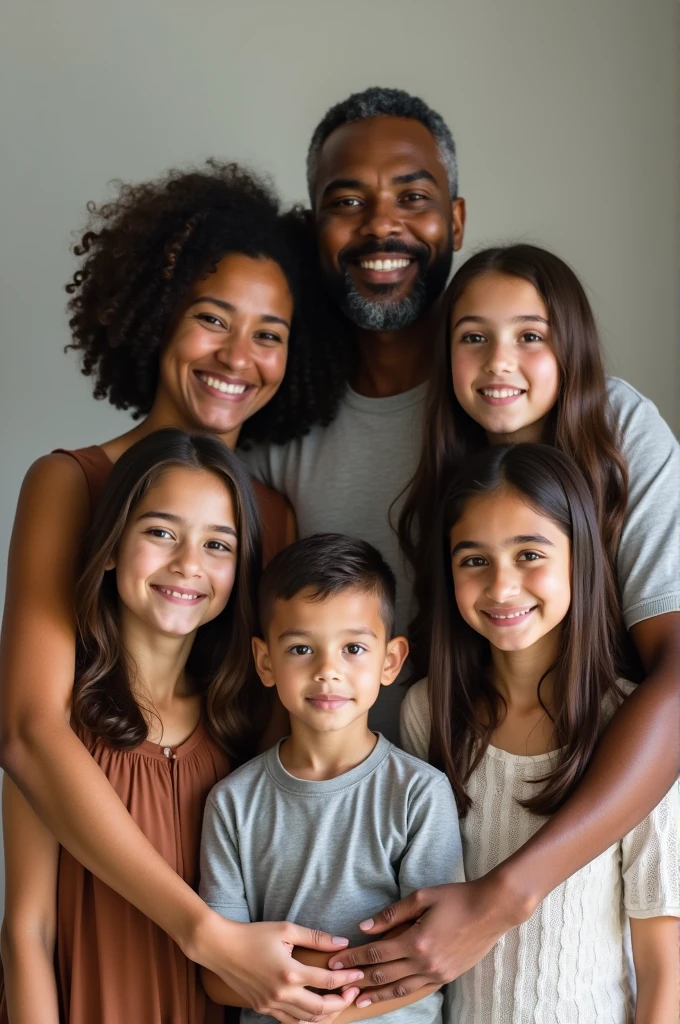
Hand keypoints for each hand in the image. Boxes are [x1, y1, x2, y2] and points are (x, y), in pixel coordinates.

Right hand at [197, 912, 362, 1022]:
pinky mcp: (263, 1008)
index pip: (327, 981)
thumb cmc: (253, 934)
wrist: (221, 948)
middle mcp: (282, 994)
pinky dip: (306, 1019)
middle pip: (321, 1009)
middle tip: (353, 992)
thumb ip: (316, 937)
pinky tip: (315, 1011)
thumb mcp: (286, 929)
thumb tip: (342, 943)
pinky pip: (290, 1021)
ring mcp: (271, 1005)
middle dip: (341, 1003)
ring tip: (339, 1003)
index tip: (358, 974)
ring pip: (306, 1020)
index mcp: (290, 972)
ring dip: (326, 1015)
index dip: (347, 979)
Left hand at [328, 875, 530, 1007]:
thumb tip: (365, 926)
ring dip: (376, 994)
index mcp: (416, 941)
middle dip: (358, 978)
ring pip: (399, 988)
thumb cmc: (456, 897)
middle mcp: (424, 962)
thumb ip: (392, 914)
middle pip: (383, 974)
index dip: (354, 958)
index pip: (376, 954)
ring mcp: (436, 973)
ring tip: (358, 999)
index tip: (335, 962)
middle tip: (337, 983)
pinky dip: (399, 993)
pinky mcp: (446, 977)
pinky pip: (417, 989)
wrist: (491, 910)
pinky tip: (389, 995)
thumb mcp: (422, 897)